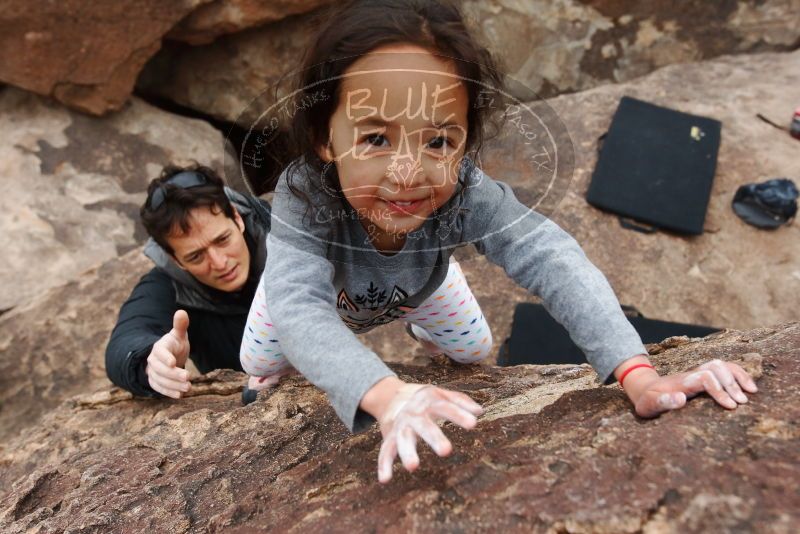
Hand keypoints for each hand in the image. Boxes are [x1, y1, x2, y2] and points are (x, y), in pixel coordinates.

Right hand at [145, 310, 190, 398]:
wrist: (167, 356)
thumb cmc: (175, 344)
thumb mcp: (178, 335)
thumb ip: (180, 325)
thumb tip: (181, 312)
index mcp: (159, 348)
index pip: (160, 353)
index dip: (165, 358)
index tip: (173, 363)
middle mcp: (153, 361)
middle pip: (160, 369)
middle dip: (173, 374)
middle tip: (188, 377)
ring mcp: (153, 372)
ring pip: (160, 380)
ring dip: (174, 385)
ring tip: (189, 387)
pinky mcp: (155, 382)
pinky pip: (160, 388)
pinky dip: (169, 392)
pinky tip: (180, 395)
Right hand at [377, 383, 482, 482]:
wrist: (391, 395)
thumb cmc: (424, 400)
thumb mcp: (441, 394)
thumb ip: (460, 401)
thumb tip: (479, 411)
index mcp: (428, 401)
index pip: (445, 407)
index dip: (459, 415)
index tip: (473, 424)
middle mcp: (413, 414)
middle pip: (424, 426)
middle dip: (433, 437)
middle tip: (446, 451)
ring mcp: (401, 426)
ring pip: (402, 438)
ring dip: (407, 451)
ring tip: (413, 466)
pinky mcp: (389, 437)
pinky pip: (385, 451)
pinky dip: (383, 465)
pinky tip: (385, 479)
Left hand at [632, 359, 757, 417]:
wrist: (644, 389)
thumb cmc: (648, 401)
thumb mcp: (650, 405)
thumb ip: (663, 402)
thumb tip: (681, 399)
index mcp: (681, 382)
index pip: (704, 378)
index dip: (719, 390)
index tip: (730, 406)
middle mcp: (691, 374)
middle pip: (716, 368)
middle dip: (731, 384)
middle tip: (742, 403)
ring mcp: (697, 373)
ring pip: (721, 365)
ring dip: (738, 376)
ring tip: (752, 392)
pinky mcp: (703, 376)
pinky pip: (723, 369)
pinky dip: (738, 374)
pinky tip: (748, 386)